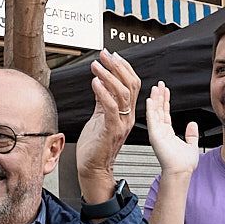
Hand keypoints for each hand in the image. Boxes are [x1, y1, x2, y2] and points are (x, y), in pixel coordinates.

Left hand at [77, 50, 139, 202]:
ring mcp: (121, 123)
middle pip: (130, 84)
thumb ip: (102, 100)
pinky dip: (103, 93)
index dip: (123, 67)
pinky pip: (111, 108)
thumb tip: (101, 82)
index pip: (132, 83)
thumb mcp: (99, 117)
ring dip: (108, 76)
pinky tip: (95, 82)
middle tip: (104, 55)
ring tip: (96, 66)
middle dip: (117, 66)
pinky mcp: (111, 130)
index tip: (111, 54)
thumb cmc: (95, 146)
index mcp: (126, 112)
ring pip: (122, 93)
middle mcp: (127, 116)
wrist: (92, 168)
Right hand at [146, 81, 199, 175]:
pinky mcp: (155, 135)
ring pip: (155, 112)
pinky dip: (151, 109)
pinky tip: (151, 100)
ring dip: (155, 99)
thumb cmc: (184, 164)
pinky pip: (152, 120)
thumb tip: (192, 123)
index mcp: (168, 133)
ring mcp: (157, 133)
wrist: (181, 171)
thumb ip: (191, 134)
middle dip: (159, 96)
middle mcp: (161, 132)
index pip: (165, 113)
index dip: (165, 101)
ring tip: (155, 88)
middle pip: (159, 110)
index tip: (165, 91)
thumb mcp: (191, 145)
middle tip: (159, 84)